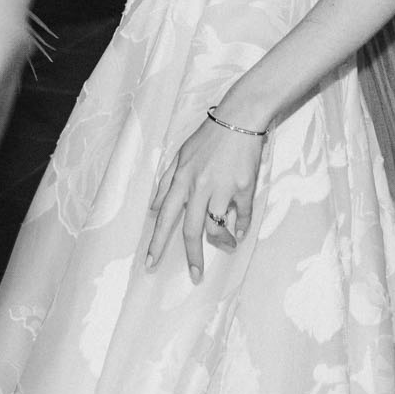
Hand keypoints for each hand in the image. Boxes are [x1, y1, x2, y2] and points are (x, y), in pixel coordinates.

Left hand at [146, 113, 263, 282]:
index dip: (156, 243)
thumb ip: (166, 183)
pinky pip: (242, 216)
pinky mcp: (244, 187)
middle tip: (195, 275)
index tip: (150, 264)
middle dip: (193, 257)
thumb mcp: (180, 155)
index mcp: (181, 179)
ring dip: (223, 242)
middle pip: (192, 231)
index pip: (165, 217)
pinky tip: (241, 230)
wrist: (240, 118)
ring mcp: (222, 188)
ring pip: (217, 228)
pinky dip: (241, 227)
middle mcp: (199, 186)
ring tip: (228, 245)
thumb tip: (153, 209)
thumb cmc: (209, 137)